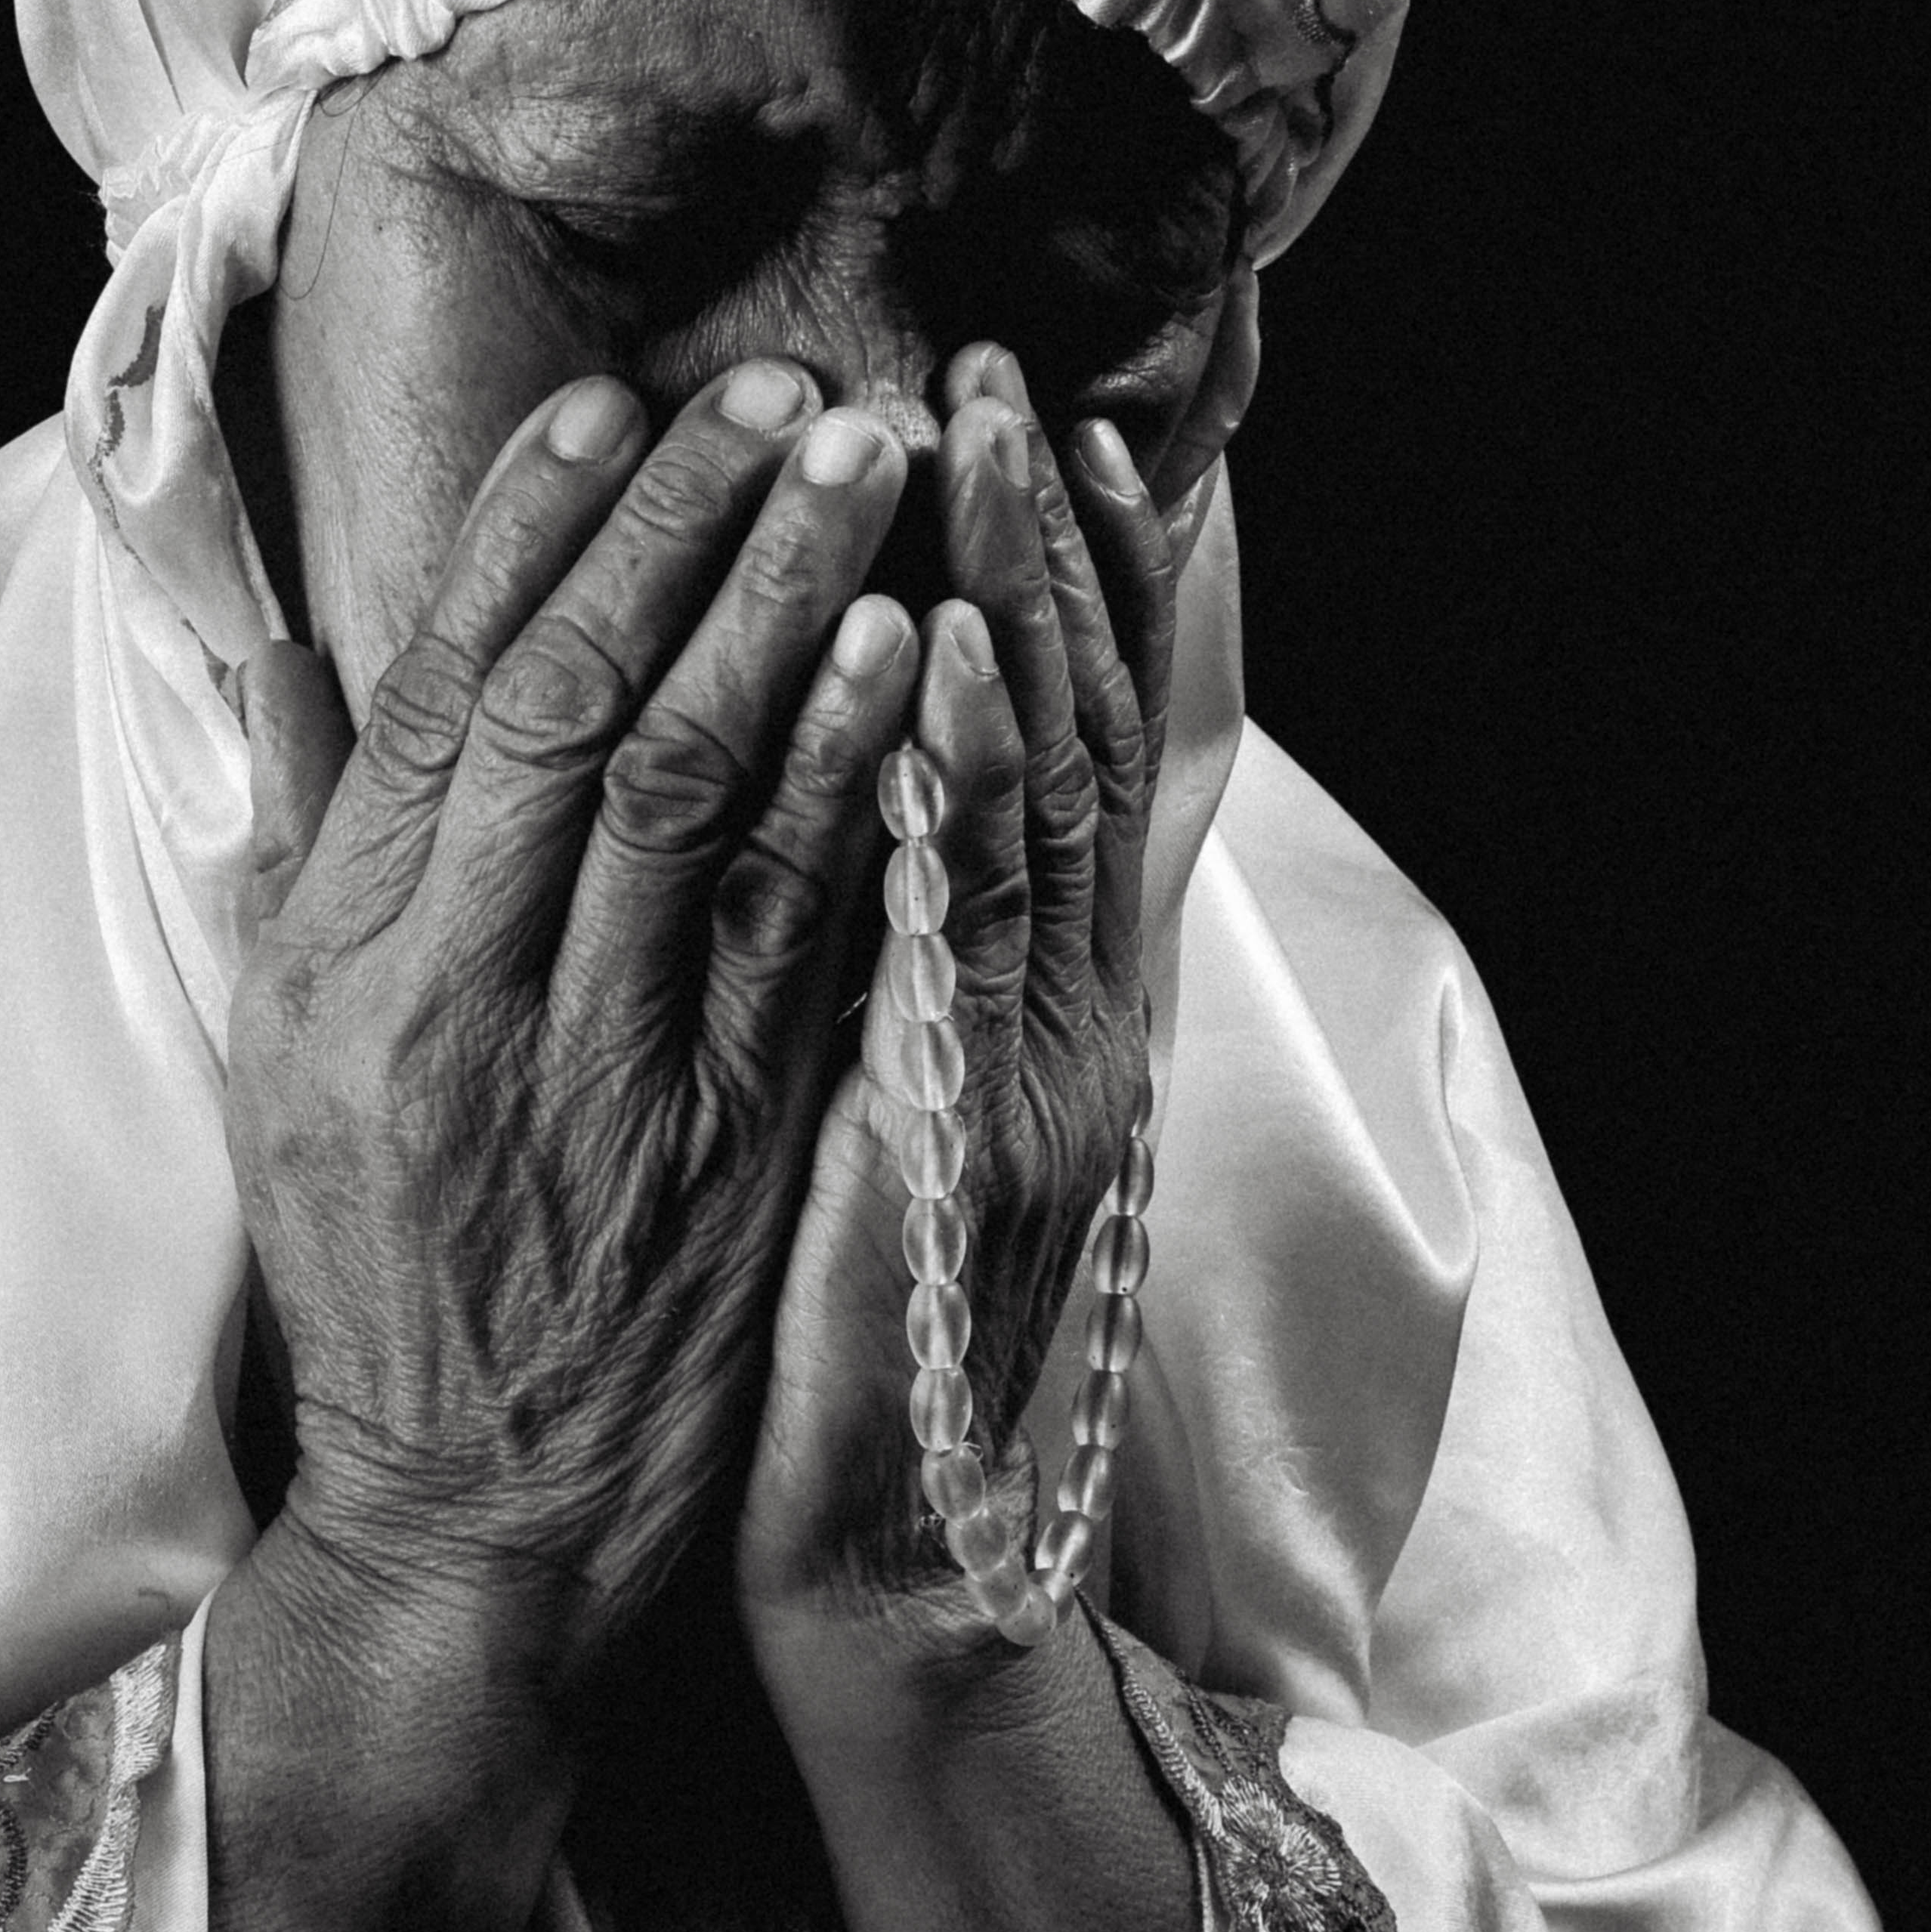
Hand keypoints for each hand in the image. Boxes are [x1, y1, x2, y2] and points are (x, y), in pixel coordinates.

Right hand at [224, 361, 925, 1701]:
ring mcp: (601, 1071)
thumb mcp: (283, 1062)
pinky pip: (794, 930)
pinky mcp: (728, 1141)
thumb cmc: (378, 1271)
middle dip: (683, 529)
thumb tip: (295, 660)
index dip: (529, 534)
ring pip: (692, 792)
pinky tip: (903, 661)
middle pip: (576, 709)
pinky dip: (844, 781)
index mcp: (343, 966)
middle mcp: (461, 999)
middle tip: (783, 387)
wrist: (473, 1517)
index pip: (442, 697)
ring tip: (866, 466)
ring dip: (784, 609)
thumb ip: (304, 854)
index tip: (611, 404)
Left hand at [738, 332, 1233, 1672]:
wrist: (888, 1557)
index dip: (1061, 585)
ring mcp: (1033, 1076)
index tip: (1029, 428)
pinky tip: (945, 669)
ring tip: (977, 445)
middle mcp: (1068, 1015)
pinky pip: (966, 947)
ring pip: (1043, 804)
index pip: (1065, 749)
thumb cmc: (854, 1325)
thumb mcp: (885, 1109)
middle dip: (1038, 545)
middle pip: (1077, 734)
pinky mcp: (965, 1148)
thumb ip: (890, 955)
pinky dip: (966, 793)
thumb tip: (853, 800)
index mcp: (1037, 1000)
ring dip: (1017, 609)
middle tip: (996, 373)